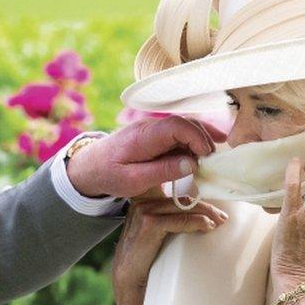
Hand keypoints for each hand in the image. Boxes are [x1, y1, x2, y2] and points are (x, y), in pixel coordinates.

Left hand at [66, 116, 225, 198]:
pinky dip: (193, 141)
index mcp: (143, 136)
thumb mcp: (133, 180)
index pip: (176, 126)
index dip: (196, 137)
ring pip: (184, 127)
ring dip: (201, 139)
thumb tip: (191, 164)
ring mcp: (153, 129)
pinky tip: (205, 150)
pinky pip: (178, 133)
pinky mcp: (155, 135)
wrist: (89, 166)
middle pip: (184, 124)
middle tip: (214, 161)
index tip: (206, 157)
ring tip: (215, 155)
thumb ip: (162, 172)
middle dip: (203, 139)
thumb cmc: (109, 175)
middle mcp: (150, 127)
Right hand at [112, 189, 228, 304]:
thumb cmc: (148, 274)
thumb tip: (205, 224)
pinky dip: (194, 222)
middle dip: (203, 204)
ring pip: (178, 205)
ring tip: (220, 221)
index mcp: (142, 210)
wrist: (132, 299)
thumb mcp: (160, 246)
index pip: (169, 193)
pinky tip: (207, 227)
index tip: (213, 205)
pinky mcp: (146, 228)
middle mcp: (139, 208)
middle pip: (177, 198)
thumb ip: (172, 230)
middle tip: (223, 217)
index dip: (191, 194)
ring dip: (203, 211)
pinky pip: (174, 219)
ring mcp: (140, 216)